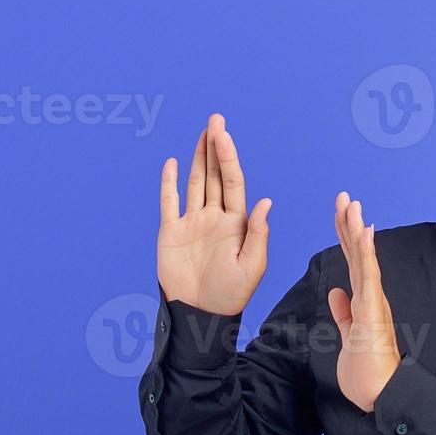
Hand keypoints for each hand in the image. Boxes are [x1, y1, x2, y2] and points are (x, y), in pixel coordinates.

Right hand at [157, 114, 271, 315]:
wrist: (201, 314)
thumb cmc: (232, 295)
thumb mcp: (252, 265)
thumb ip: (258, 233)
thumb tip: (266, 201)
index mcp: (236, 223)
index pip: (232, 182)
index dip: (228, 157)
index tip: (224, 135)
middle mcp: (215, 217)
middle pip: (214, 175)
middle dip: (215, 148)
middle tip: (216, 120)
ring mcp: (192, 223)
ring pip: (195, 183)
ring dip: (197, 158)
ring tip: (203, 133)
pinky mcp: (171, 232)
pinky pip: (169, 202)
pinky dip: (169, 183)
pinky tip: (172, 163)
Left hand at [328, 192, 401, 413]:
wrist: (380, 395)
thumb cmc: (366, 372)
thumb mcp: (347, 337)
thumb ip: (344, 314)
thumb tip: (337, 292)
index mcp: (364, 302)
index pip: (352, 263)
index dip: (345, 238)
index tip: (340, 214)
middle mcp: (371, 297)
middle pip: (358, 254)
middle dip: (349, 225)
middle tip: (345, 197)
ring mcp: (374, 302)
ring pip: (364, 259)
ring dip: (357, 230)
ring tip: (352, 205)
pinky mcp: (373, 311)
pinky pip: (369, 276)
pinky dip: (366, 253)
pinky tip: (364, 233)